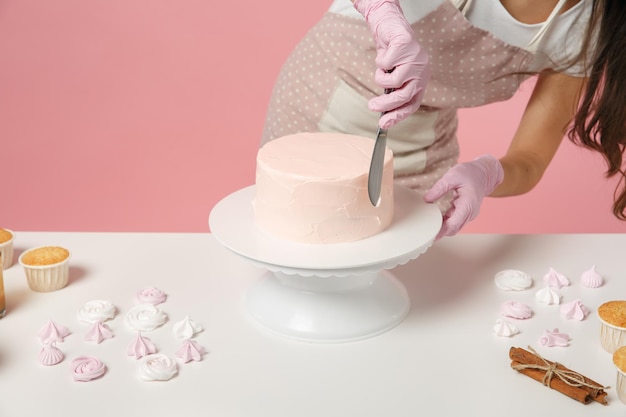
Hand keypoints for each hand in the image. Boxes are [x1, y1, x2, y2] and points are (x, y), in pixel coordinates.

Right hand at [353, 0, 430, 128]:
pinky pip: (385, 64)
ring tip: (380, 70)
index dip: (398, 116)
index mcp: (420, 80)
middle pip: (403, 97)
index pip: (412, 104)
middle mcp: (421, 71)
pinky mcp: (405, 46)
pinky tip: (384, 54)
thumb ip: (393, 92)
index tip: (384, 124)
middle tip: (371, 106)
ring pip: (393, 81)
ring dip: (380, 77)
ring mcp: (415, 59)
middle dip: (385, 104)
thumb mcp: (393, 76)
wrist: (389, 25)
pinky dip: (380, 62)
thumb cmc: (391, 53)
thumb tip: (383, 116)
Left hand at [423, 155, 503, 238]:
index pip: (454, 224)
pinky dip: (446, 223)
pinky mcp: (467, 214)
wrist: (484, 173)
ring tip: (428, 226)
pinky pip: (456, 222)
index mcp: (467, 204)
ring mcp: (469, 214)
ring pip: (455, 227)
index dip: (441, 231)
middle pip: (454, 229)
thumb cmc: (469, 173)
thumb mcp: (452, 176)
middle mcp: (470, 212)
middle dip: (440, 232)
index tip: (430, 235)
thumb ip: (439, 188)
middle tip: (425, 232)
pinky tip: (436, 219)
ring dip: (443, 228)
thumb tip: (426, 199)